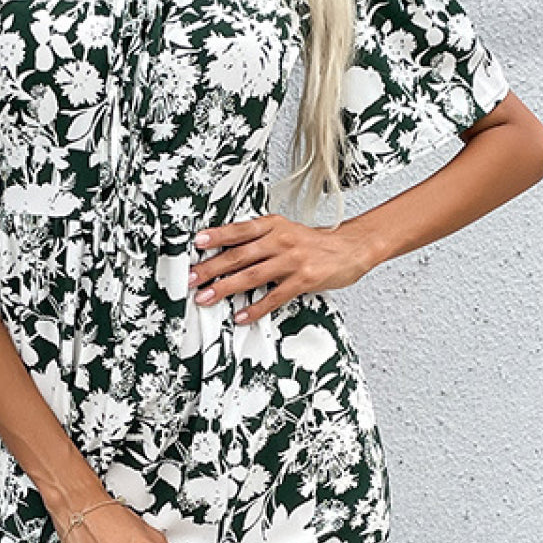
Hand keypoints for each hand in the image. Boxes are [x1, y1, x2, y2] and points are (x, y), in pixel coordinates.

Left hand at [188, 214, 373, 322]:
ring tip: (206, 298)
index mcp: (274, 226)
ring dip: (225, 288)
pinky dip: (256, 308)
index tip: (196, 243)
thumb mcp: (287, 231)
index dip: (217, 236)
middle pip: (240, 254)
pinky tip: (241, 316)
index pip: (240, 230)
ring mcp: (292, 260)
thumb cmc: (315, 244)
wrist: (352, 248)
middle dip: (211, 268)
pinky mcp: (304, 279)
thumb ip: (261, 240)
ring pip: (252, 275)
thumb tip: (228, 254)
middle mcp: (281, 240)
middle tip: (190, 278)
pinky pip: (275, 296)